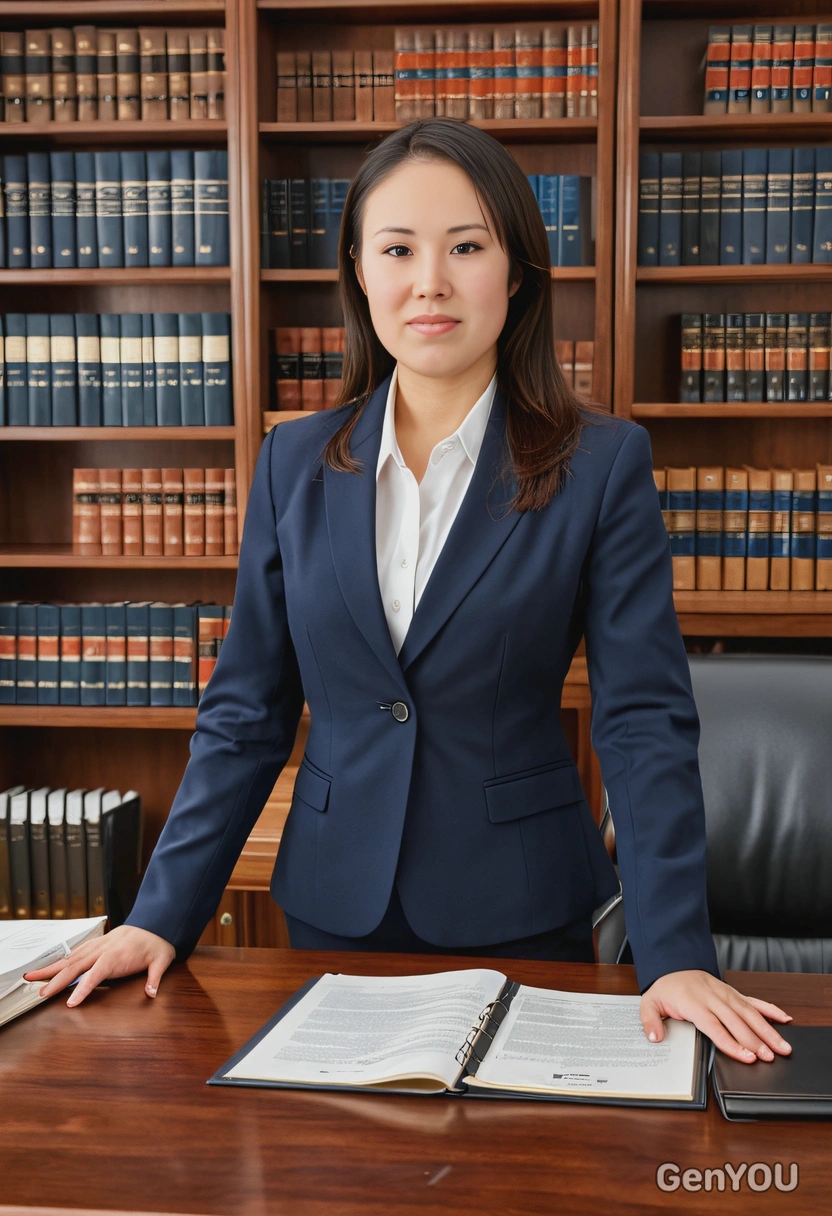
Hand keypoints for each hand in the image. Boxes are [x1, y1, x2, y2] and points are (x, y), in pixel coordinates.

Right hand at [22, 925, 175, 1007]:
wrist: (156, 922)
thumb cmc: (157, 944)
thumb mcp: (162, 960)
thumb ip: (154, 977)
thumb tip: (151, 993)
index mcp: (116, 956)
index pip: (95, 975)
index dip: (82, 989)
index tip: (70, 1003)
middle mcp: (102, 950)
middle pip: (75, 967)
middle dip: (56, 980)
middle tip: (41, 994)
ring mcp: (98, 945)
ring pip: (71, 958)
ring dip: (51, 968)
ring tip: (32, 977)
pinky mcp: (97, 943)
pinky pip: (76, 952)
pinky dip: (62, 960)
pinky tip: (52, 967)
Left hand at [640, 969, 792, 1063]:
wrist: (674, 965)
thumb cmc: (666, 989)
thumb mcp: (649, 1003)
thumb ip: (649, 1021)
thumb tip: (655, 1037)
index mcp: (693, 1002)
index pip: (714, 1026)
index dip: (731, 1042)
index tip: (746, 1056)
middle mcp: (713, 997)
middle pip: (737, 1022)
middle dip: (755, 1041)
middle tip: (770, 1057)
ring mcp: (725, 993)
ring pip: (749, 1012)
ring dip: (767, 1029)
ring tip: (781, 1046)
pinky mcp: (733, 992)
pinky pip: (753, 1000)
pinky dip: (770, 1009)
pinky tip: (784, 1019)